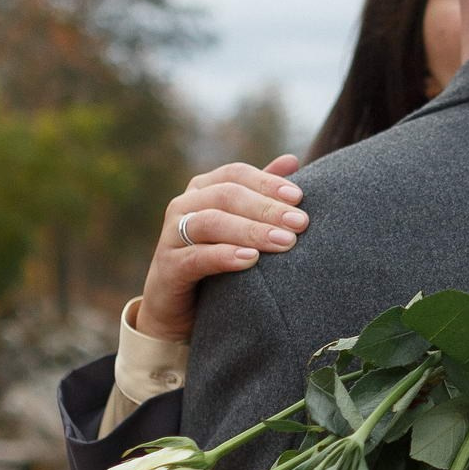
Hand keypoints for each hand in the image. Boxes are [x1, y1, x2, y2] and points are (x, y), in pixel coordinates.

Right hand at [138, 155, 307, 342]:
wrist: (180, 309)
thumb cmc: (216, 261)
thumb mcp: (240, 225)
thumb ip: (261, 194)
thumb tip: (291, 160)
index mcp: (203, 189)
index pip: (237, 174)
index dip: (268, 182)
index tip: (299, 197)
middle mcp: (184, 206)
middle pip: (227, 195)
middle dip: (267, 208)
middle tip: (300, 223)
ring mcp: (172, 235)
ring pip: (211, 222)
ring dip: (251, 230)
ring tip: (284, 242)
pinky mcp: (167, 267)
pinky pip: (196, 257)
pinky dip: (224, 256)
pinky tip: (250, 259)